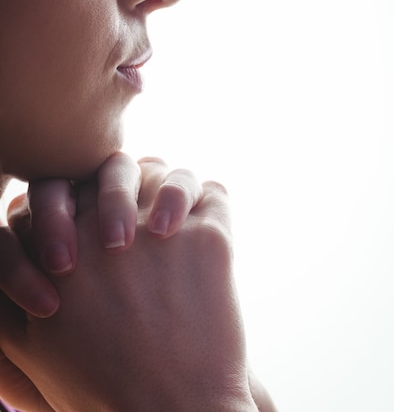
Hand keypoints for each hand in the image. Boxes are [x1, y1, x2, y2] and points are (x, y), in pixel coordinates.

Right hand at [0, 178, 257, 411]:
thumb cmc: (98, 386)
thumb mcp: (30, 345)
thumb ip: (11, 285)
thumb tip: (15, 236)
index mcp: (63, 243)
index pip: (67, 184)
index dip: (77, 197)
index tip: (91, 219)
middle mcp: (110, 223)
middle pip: (115, 168)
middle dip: (118, 183)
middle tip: (131, 208)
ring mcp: (162, 225)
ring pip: (164, 171)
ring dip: (165, 183)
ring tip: (166, 212)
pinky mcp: (212, 238)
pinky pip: (213, 192)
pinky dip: (206, 199)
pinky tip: (199, 218)